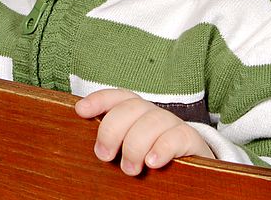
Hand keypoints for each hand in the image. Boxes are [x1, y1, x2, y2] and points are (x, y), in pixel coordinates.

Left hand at [74, 88, 212, 175]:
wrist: (189, 172)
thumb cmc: (147, 162)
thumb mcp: (126, 151)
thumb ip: (111, 145)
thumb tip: (90, 149)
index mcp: (134, 112)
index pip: (116, 97)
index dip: (98, 100)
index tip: (81, 111)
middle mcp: (152, 113)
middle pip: (130, 108)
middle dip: (112, 130)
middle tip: (105, 157)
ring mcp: (172, 124)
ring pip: (152, 121)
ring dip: (135, 145)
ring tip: (130, 169)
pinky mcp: (190, 139)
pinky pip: (176, 136)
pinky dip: (162, 148)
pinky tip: (153, 162)